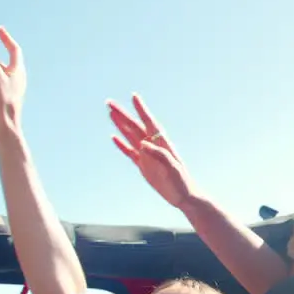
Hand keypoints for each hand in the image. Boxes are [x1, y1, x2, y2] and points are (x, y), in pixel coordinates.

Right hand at [108, 95, 202, 210]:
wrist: (184, 197)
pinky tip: (114, 137)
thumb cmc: (182, 181)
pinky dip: (121, 144)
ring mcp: (147, 156)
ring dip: (120, 125)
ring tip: (110, 113)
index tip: (134, 96)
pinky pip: (130, 152)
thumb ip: (159, 154)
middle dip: (123, 114)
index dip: (142, 110)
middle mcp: (153, 146)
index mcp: (162, 144)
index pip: (149, 123)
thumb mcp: (173, 168)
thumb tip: (143, 143)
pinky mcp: (144, 166)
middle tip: (109, 103)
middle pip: (135, 127)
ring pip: (130, 136)